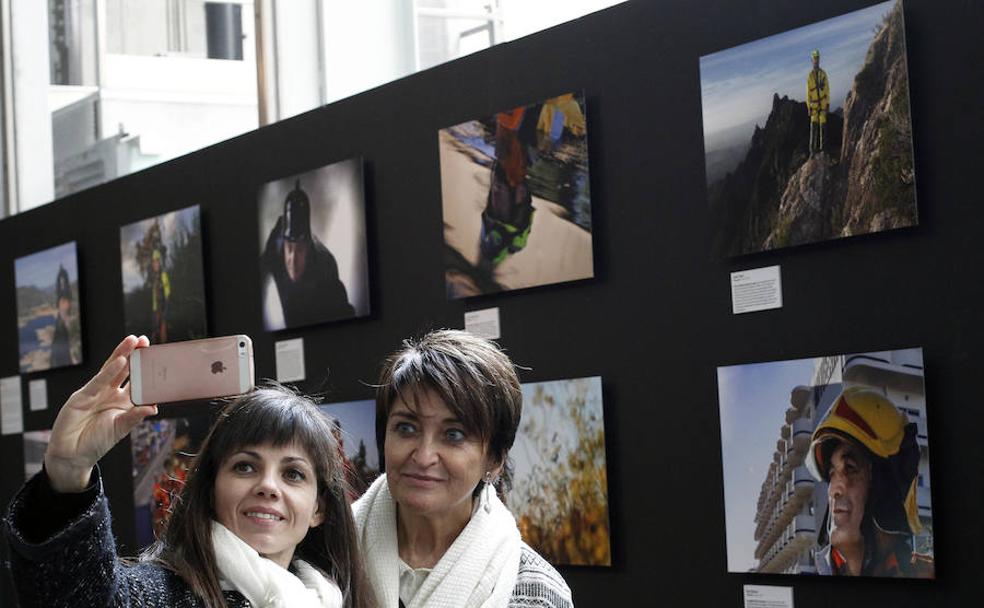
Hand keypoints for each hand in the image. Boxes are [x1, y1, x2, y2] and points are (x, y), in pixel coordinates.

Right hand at [44, 335, 157, 491]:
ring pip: (111, 370)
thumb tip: (154, 408)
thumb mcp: (120, 429)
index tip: (158, 357)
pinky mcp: (82, 396)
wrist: (72, 456)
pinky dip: (109, 372)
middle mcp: (110, 394)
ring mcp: (96, 393)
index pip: (136, 381)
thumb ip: (135, 417)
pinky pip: (98, 382)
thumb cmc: (97, 442)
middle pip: (124, 370)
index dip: (145, 370)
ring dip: (122, 355)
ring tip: (133, 342)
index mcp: (123, 402)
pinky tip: (119, 361)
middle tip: (144, 340)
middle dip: (134, 355)